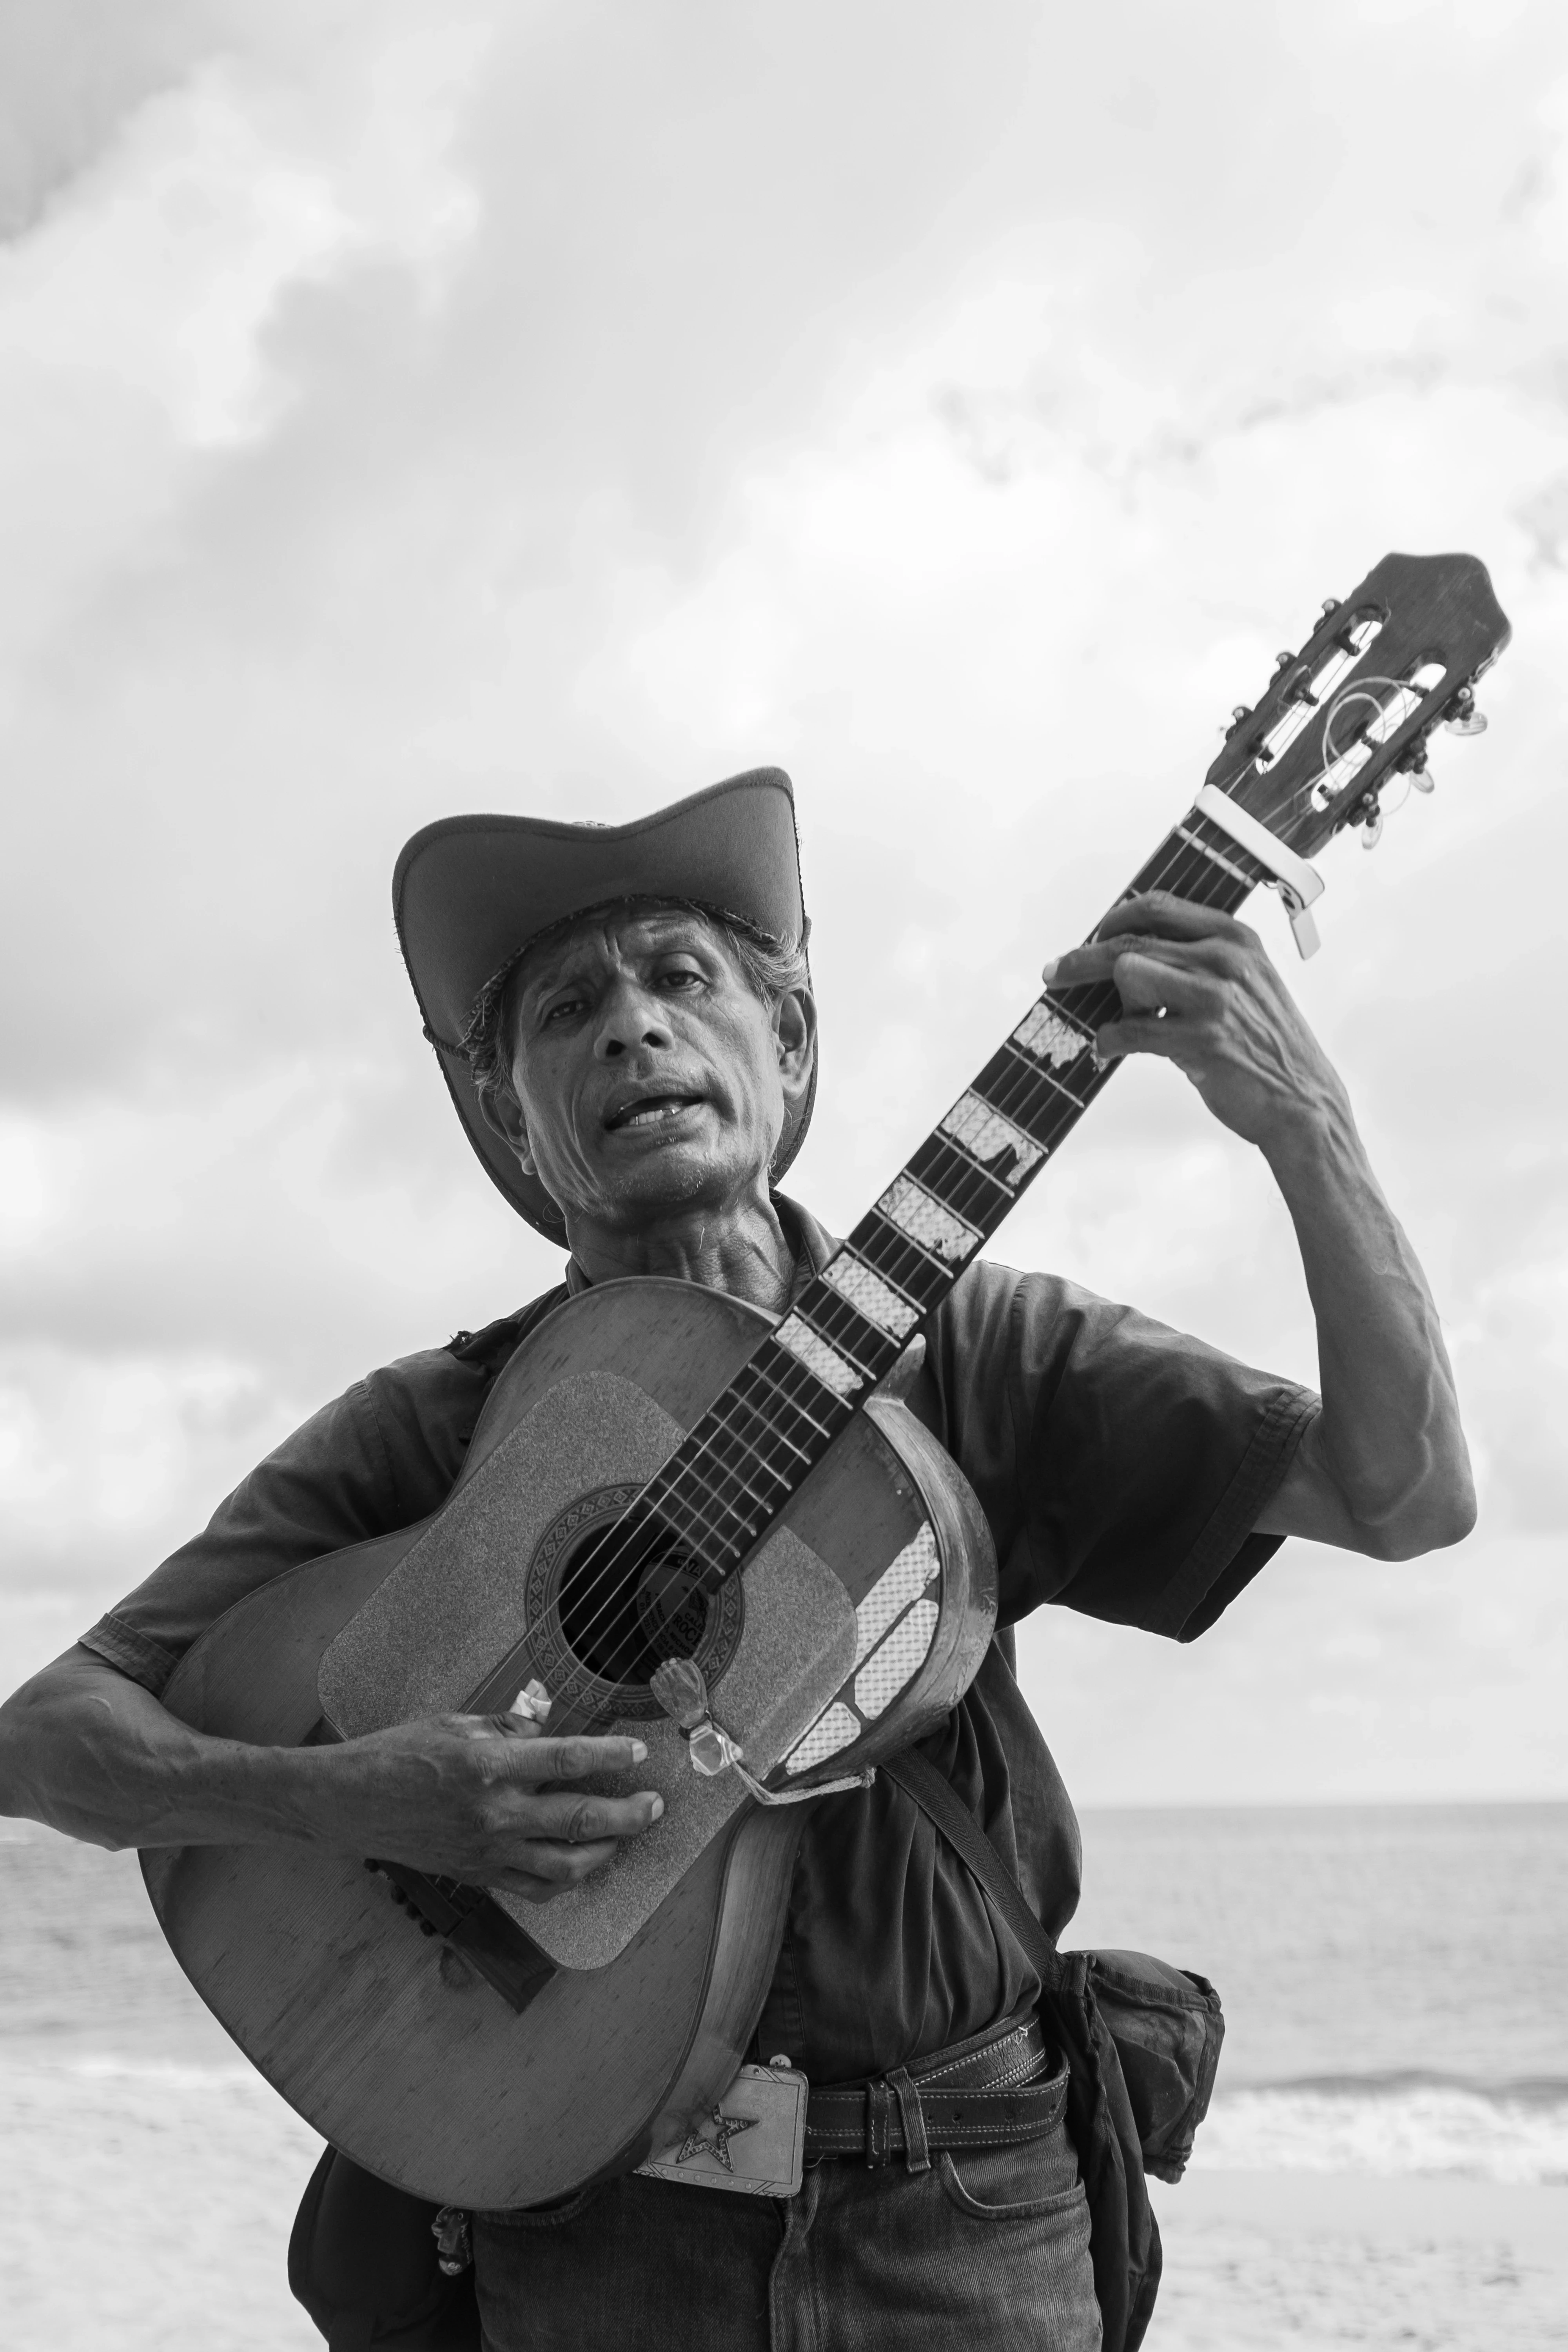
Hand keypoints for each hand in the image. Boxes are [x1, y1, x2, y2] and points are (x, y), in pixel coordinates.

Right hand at [315, 1711, 664, 1903]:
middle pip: (580, 1819)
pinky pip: (534, 1888)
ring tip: (625, 1837)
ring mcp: (487, 1851)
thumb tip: (550, 1729)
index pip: (568, 1760)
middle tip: (654, 1805)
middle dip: (628, 1815)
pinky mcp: (477, 1875)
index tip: (637, 1755)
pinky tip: (581, 1864)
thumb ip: (509, 1729)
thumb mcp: (455, 1724)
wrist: (348, 1802)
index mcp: (490, 1765)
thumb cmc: (397, 1754)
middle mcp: (494, 1813)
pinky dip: (565, 1881)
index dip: (611, 1758)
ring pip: (565, 1866)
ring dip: (606, 1853)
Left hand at [1045, 892, 1349, 1164]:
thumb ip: (1197, 961)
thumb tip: (1129, 955)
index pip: (1157, 906)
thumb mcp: (1245, 982)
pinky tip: (1109, 1048)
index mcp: (1234, 938)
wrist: (1301, 1100)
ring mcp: (1214, 999)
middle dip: (1082, 959)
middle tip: (1055, 974)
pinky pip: (1129, 1031)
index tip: (1092, 934)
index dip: (1113, 918)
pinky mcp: (1200, 1041)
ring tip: (1124, 1024)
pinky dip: (1109, 1041)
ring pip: (1126, 974)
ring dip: (1112, 1002)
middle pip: (1130, 941)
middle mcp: (1225, 960)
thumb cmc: (1266, 1044)